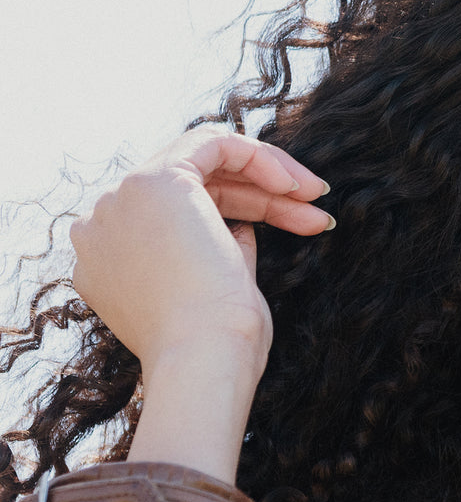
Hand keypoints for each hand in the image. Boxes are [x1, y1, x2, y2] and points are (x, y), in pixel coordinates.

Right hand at [69, 128, 332, 372]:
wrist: (204, 357)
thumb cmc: (217, 344)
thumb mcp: (216, 290)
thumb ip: (218, 251)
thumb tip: (242, 227)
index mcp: (110, 260)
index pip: (180, 216)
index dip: (243, 213)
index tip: (295, 227)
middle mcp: (102, 226)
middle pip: (194, 188)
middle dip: (263, 196)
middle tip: (315, 216)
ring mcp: (120, 201)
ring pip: (205, 162)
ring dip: (269, 179)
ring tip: (317, 202)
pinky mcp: (153, 182)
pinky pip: (212, 143)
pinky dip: (258, 157)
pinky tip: (295, 185)